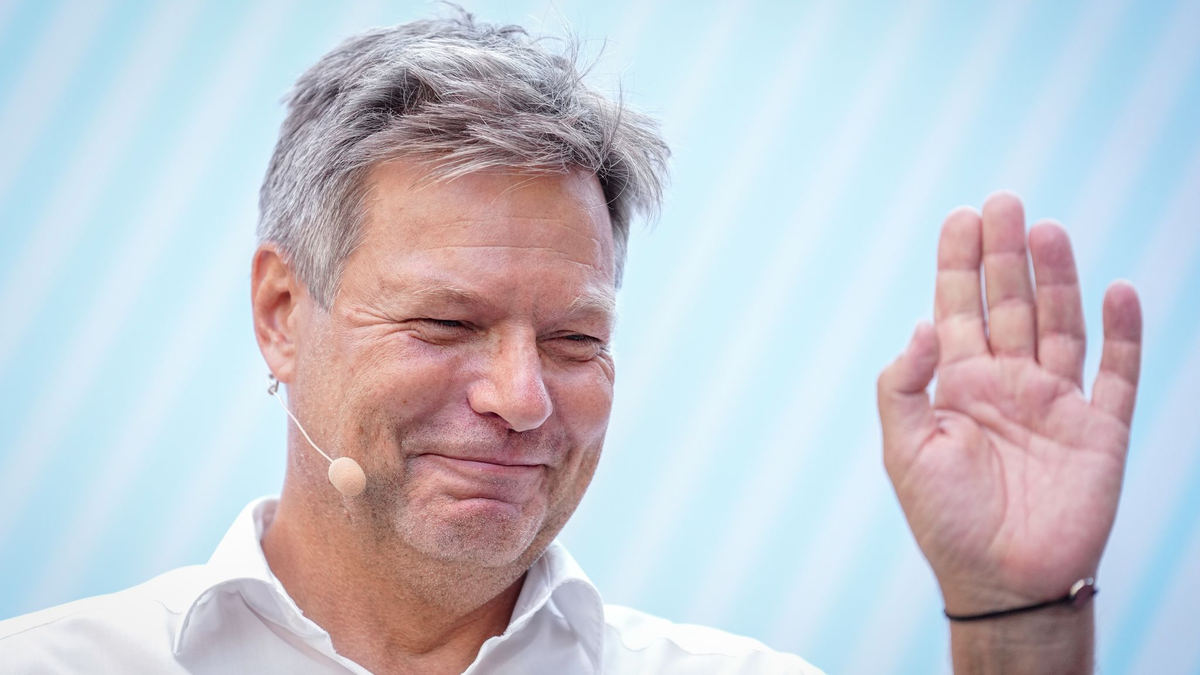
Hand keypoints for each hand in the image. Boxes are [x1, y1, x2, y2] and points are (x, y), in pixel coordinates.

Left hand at [877, 191, 1141, 613]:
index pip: (959, 309)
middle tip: (1002, 201)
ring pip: (1061, 324)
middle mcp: (1008, 383)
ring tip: (1046, 230)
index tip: (960, 216)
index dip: (959, 263)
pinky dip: (1122, 333)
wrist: (1001, 580)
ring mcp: (1055, 403)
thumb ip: (905, 385)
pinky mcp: (1099, 430)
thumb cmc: (945, 518)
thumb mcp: (905, 449)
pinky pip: (1116, 373)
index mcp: (960, 384)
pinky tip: (1117, 291)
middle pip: (1010, 303)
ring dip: (1056, 278)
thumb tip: (922, 325)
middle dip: (1004, 254)